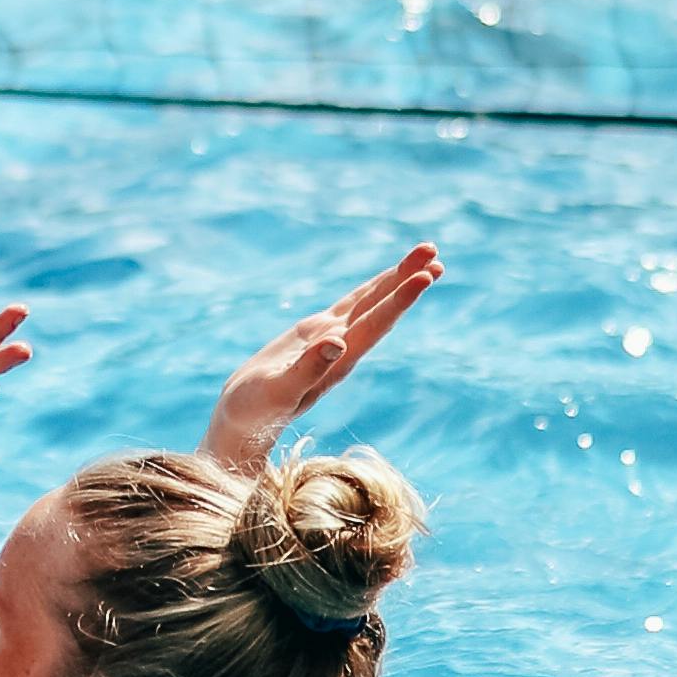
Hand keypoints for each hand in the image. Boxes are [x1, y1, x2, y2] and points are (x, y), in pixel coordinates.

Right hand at [201, 244, 439, 474]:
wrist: (244, 425)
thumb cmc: (255, 414)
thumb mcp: (279, 393)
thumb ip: (308, 370)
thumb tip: (338, 343)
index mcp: (339, 361)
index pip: (376, 323)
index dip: (400, 299)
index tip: (425, 275)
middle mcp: (343, 348)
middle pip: (382, 307)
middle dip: (407, 278)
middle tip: (433, 251)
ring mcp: (332, 340)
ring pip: (370, 303)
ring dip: (396, 279)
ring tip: (426, 254)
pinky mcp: (315, 336)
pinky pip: (349, 306)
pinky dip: (370, 290)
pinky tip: (386, 281)